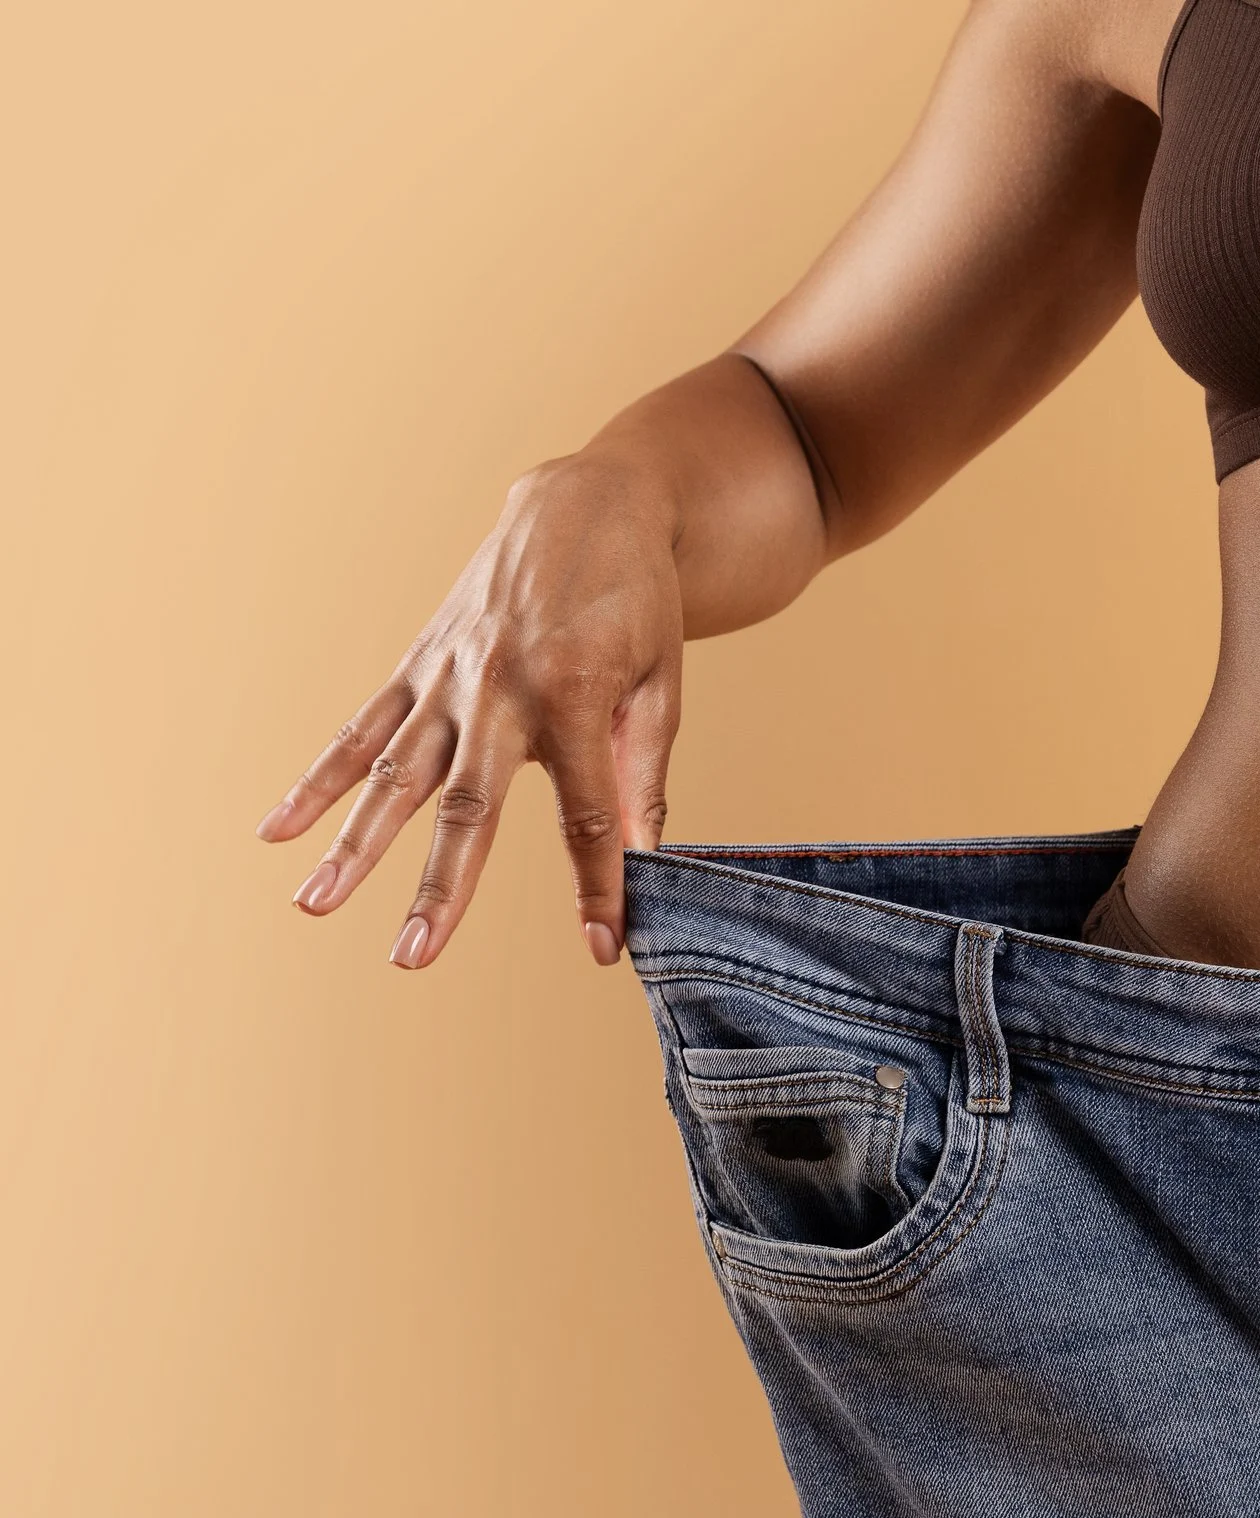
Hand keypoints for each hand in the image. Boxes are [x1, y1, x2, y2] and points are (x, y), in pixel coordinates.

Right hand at [258, 455, 684, 968]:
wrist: (590, 501)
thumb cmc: (638, 600)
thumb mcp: (661, 684)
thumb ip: (642, 774)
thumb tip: (645, 861)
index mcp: (577, 693)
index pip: (587, 813)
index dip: (598, 884)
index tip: (602, 946)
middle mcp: (502, 686)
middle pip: (468, 806)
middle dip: (443, 887)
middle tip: (413, 955)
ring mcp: (450, 674)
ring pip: (397, 773)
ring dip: (354, 844)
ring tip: (315, 906)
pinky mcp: (420, 662)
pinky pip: (362, 728)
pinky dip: (320, 780)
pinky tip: (279, 832)